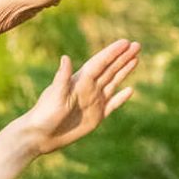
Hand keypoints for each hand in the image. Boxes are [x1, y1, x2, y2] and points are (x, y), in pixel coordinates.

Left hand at [22, 39, 139, 154]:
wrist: (40, 135)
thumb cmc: (44, 114)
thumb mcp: (55, 95)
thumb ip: (62, 77)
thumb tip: (65, 57)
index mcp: (80, 81)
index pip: (100, 63)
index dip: (113, 52)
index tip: (125, 42)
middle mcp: (88, 88)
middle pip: (110, 69)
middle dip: (123, 57)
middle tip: (137, 45)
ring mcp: (93, 102)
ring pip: (113, 82)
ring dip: (124, 71)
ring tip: (136, 59)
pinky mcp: (96, 116)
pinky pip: (113, 104)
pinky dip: (121, 97)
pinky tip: (130, 89)